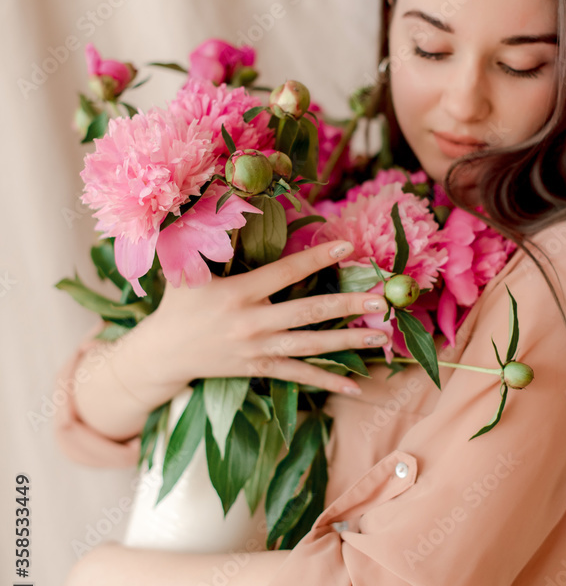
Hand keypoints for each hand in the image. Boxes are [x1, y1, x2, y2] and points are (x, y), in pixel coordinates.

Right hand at [141, 239, 388, 401]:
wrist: (164, 354)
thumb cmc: (179, 303)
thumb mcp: (184, 268)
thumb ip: (201, 237)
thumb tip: (211, 200)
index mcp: (239, 293)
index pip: (286, 272)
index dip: (316, 258)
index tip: (346, 246)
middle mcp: (252, 322)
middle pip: (308, 312)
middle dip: (347, 305)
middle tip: (380, 300)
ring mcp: (258, 349)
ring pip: (311, 346)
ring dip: (348, 342)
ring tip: (381, 337)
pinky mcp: (260, 368)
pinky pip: (299, 375)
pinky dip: (327, 380)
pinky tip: (355, 384)